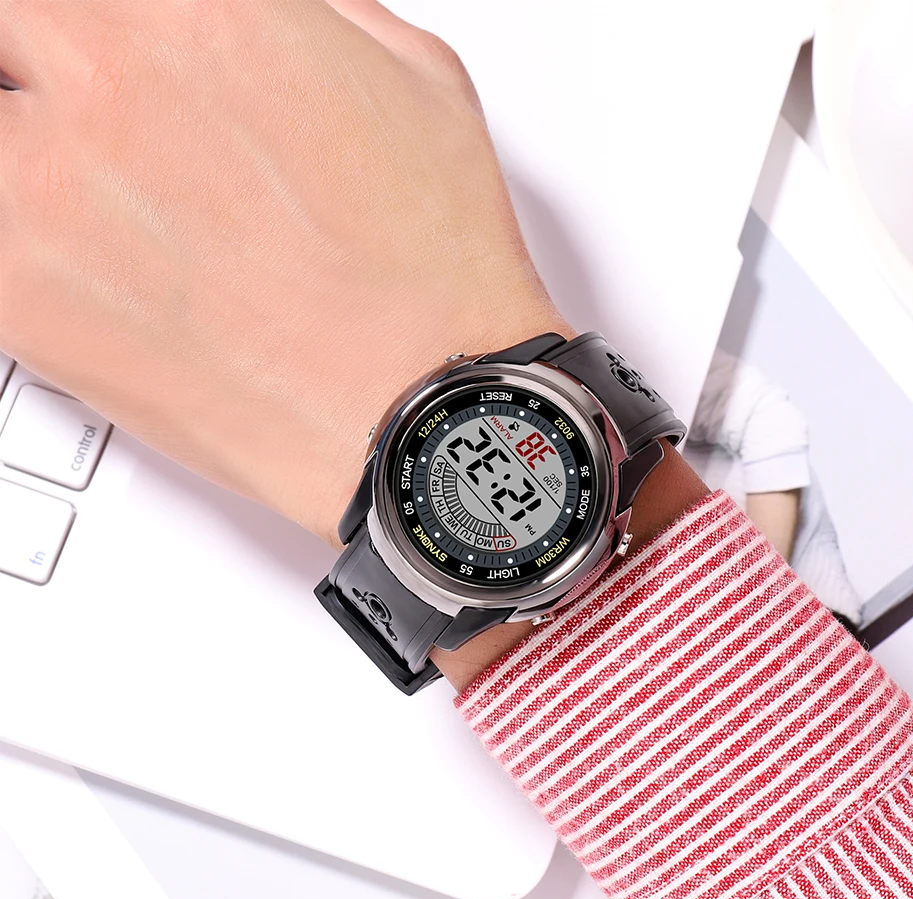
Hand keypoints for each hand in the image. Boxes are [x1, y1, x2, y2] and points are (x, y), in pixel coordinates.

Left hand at [0, 0, 568, 545]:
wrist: (420, 408)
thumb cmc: (433, 274)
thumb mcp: (417, 84)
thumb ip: (319, 18)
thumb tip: (277, 15)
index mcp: (199, 8)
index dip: (78, 30)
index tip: (89, 55)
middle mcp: (111, 79)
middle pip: (6, 30)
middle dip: (35, 67)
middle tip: (73, 111)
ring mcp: (49, 189)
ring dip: (21, 157)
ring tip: (82, 200)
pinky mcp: (21, 300)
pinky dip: (19, 249)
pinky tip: (81, 268)